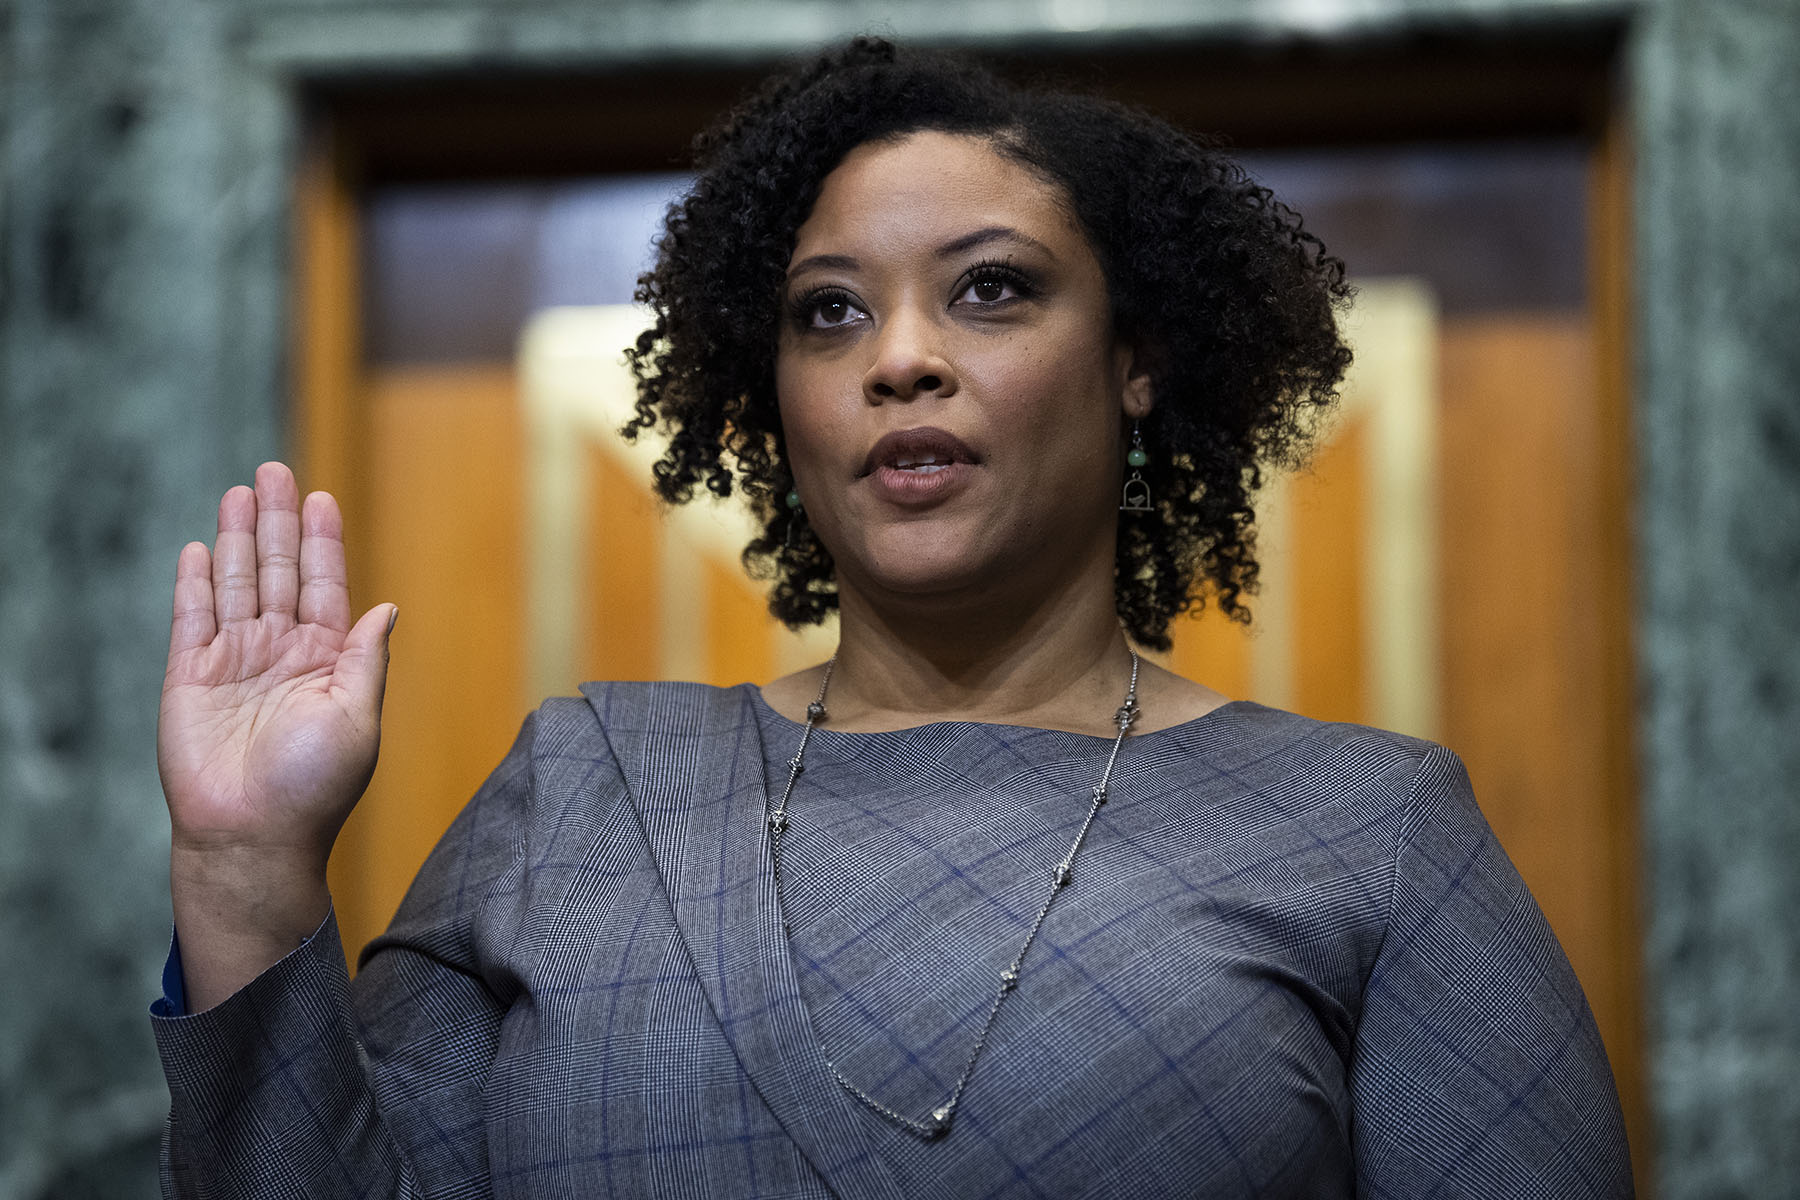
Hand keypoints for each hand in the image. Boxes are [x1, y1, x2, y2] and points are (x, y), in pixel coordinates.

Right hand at [158, 462, 393, 873]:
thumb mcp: (357, 717)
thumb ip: (365, 658)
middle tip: (276, 471)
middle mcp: (279, 653)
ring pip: (236, 584)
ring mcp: (233, 662)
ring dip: (238, 537)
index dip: (321, 543)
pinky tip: (202, 547)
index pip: (323, 586)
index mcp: (325, 661)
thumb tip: (387, 607)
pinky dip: (195, 582)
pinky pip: (191, 618)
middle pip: (277, 572)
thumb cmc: (314, 788)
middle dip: (277, 522)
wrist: (253, 837)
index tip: (322, 498)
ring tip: (241, 491)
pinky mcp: (189, 678)